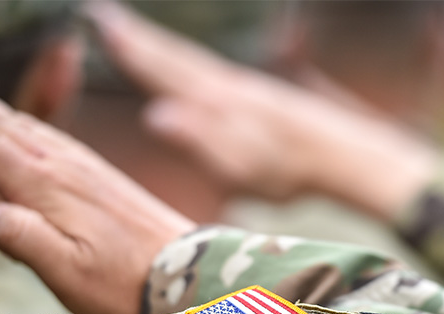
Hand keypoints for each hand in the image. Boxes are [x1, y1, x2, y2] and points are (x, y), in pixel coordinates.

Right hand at [0, 60, 193, 313]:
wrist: (187, 274)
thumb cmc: (125, 283)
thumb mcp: (69, 273)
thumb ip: (26, 242)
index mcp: (46, 187)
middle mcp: (62, 167)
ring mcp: (82, 167)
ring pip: (21, 124)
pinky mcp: (98, 175)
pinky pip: (48, 135)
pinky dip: (19, 120)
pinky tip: (15, 122)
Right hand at [84, 1, 437, 220]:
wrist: (344, 155)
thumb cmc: (291, 170)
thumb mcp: (241, 167)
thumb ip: (199, 140)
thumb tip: (156, 115)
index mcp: (216, 102)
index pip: (163, 71)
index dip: (130, 50)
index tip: (99, 24)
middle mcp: (228, 87)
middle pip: (175, 57)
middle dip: (138, 38)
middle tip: (103, 15)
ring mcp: (246, 89)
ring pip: (194, 62)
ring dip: (162, 47)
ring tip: (138, 35)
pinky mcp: (261, 97)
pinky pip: (213, 73)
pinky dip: (192, 64)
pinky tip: (193, 71)